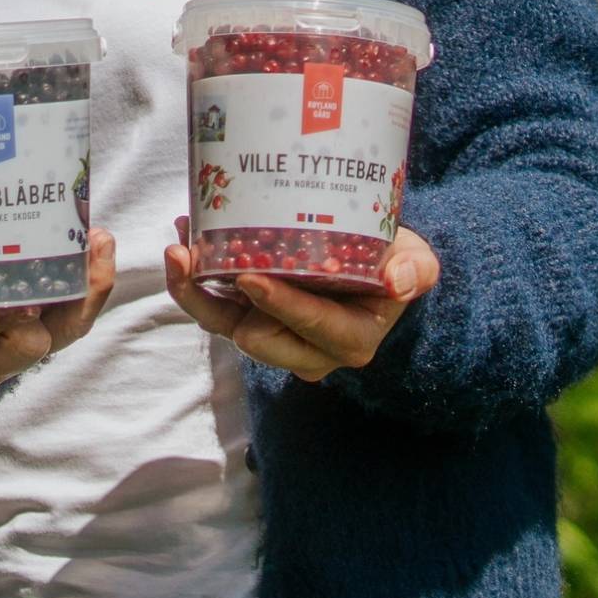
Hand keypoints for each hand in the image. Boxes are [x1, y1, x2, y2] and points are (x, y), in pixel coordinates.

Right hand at [0, 229, 116, 396]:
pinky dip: (94, 285)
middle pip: (27, 346)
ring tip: (93, 242)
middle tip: (58, 266)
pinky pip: (79, 319)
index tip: (15, 300)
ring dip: (82, 291)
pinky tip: (101, 244)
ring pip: (63, 333)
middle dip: (46, 310)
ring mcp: (21, 356)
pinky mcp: (50, 338)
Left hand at [162, 221, 436, 380]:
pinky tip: (182, 246)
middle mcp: (307, 350)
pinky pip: (212, 311)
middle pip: (255, 337)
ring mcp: (273, 338)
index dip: (280, 305)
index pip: (311, 326)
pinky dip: (192, 283)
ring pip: (222, 326)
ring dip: (195, 290)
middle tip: (196, 255)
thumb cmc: (394, 263)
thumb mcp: (418, 263)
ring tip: (179, 247)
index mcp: (349, 339)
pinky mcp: (248, 321)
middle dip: (223, 303)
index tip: (250, 278)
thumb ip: (415, 270)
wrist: (372, 268)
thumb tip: (398, 280)